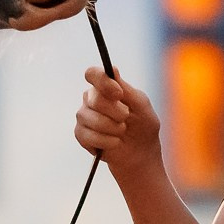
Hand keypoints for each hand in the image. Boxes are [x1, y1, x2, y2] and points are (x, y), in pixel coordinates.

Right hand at [74, 65, 162, 181]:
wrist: (140, 153)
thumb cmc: (143, 125)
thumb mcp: (141, 105)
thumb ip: (126, 88)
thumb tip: (112, 69)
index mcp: (105, 86)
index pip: (93, 74)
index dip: (103, 83)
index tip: (118, 94)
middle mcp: (91, 98)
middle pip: (94, 99)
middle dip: (115, 112)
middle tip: (126, 118)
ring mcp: (84, 116)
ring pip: (90, 118)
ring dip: (112, 128)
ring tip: (122, 132)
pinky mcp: (80, 134)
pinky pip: (87, 135)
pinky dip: (105, 141)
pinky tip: (115, 142)